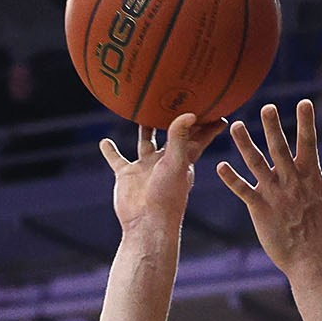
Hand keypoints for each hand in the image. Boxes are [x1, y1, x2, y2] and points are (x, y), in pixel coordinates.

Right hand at [99, 114, 224, 237]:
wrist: (146, 223)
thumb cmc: (168, 196)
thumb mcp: (176, 163)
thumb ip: (179, 138)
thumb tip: (189, 113)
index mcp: (184, 157)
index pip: (199, 135)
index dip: (209, 121)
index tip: (217, 104)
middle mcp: (166, 160)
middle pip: (172, 133)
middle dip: (176, 118)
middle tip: (177, 97)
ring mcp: (146, 166)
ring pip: (146, 141)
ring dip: (145, 127)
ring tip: (143, 109)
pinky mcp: (128, 175)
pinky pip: (117, 159)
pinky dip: (110, 151)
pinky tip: (104, 142)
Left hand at [215, 101, 321, 284]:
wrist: (312, 260)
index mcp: (311, 175)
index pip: (309, 143)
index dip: (306, 123)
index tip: (303, 102)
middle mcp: (291, 181)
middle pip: (279, 148)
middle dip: (272, 127)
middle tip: (266, 107)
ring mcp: (274, 194)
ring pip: (256, 164)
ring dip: (245, 145)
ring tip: (235, 126)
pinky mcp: (259, 208)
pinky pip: (243, 191)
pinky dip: (231, 179)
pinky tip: (219, 166)